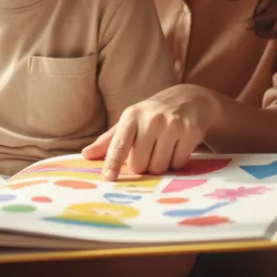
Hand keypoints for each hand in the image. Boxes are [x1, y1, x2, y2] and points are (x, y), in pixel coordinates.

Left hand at [82, 85, 220, 180]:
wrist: (190, 98)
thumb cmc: (153, 114)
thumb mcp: (131, 121)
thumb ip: (109, 140)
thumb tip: (85, 155)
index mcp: (132, 116)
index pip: (119, 144)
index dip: (113, 163)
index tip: (108, 178)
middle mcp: (151, 119)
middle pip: (140, 163)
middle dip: (142, 166)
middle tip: (147, 154)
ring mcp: (172, 125)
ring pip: (159, 166)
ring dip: (159, 165)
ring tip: (163, 149)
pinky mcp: (191, 132)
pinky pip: (178, 163)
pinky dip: (176, 162)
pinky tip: (177, 147)